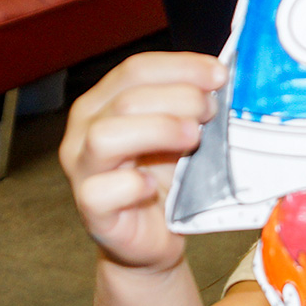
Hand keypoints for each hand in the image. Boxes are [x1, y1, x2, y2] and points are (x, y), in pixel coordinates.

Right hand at [58, 51, 225, 271]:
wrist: (154, 237)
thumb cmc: (165, 183)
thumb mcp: (180, 137)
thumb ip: (190, 107)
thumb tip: (223, 79)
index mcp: (104, 102)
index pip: (136, 70)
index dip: (181, 68)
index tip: (219, 74)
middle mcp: (85, 129)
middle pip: (127, 99)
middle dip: (178, 99)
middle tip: (211, 112)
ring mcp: (83, 168)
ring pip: (107, 136)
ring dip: (158, 131)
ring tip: (193, 138)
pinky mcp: (91, 208)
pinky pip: (102, 191)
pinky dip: (133, 186)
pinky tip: (155, 187)